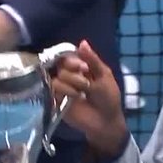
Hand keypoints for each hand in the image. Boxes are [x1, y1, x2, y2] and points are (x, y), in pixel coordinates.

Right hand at [49, 41, 127, 157]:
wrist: (106, 120)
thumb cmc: (108, 98)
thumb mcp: (104, 75)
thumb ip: (92, 59)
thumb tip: (82, 42)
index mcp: (81, 67)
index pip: (69, 56)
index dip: (73, 59)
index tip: (84, 67)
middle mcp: (69, 75)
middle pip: (61, 64)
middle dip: (74, 71)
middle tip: (86, 80)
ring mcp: (62, 87)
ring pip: (58, 76)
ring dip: (73, 82)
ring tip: (83, 92)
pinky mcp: (56, 100)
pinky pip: (54, 88)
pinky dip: (66, 90)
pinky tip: (76, 97)